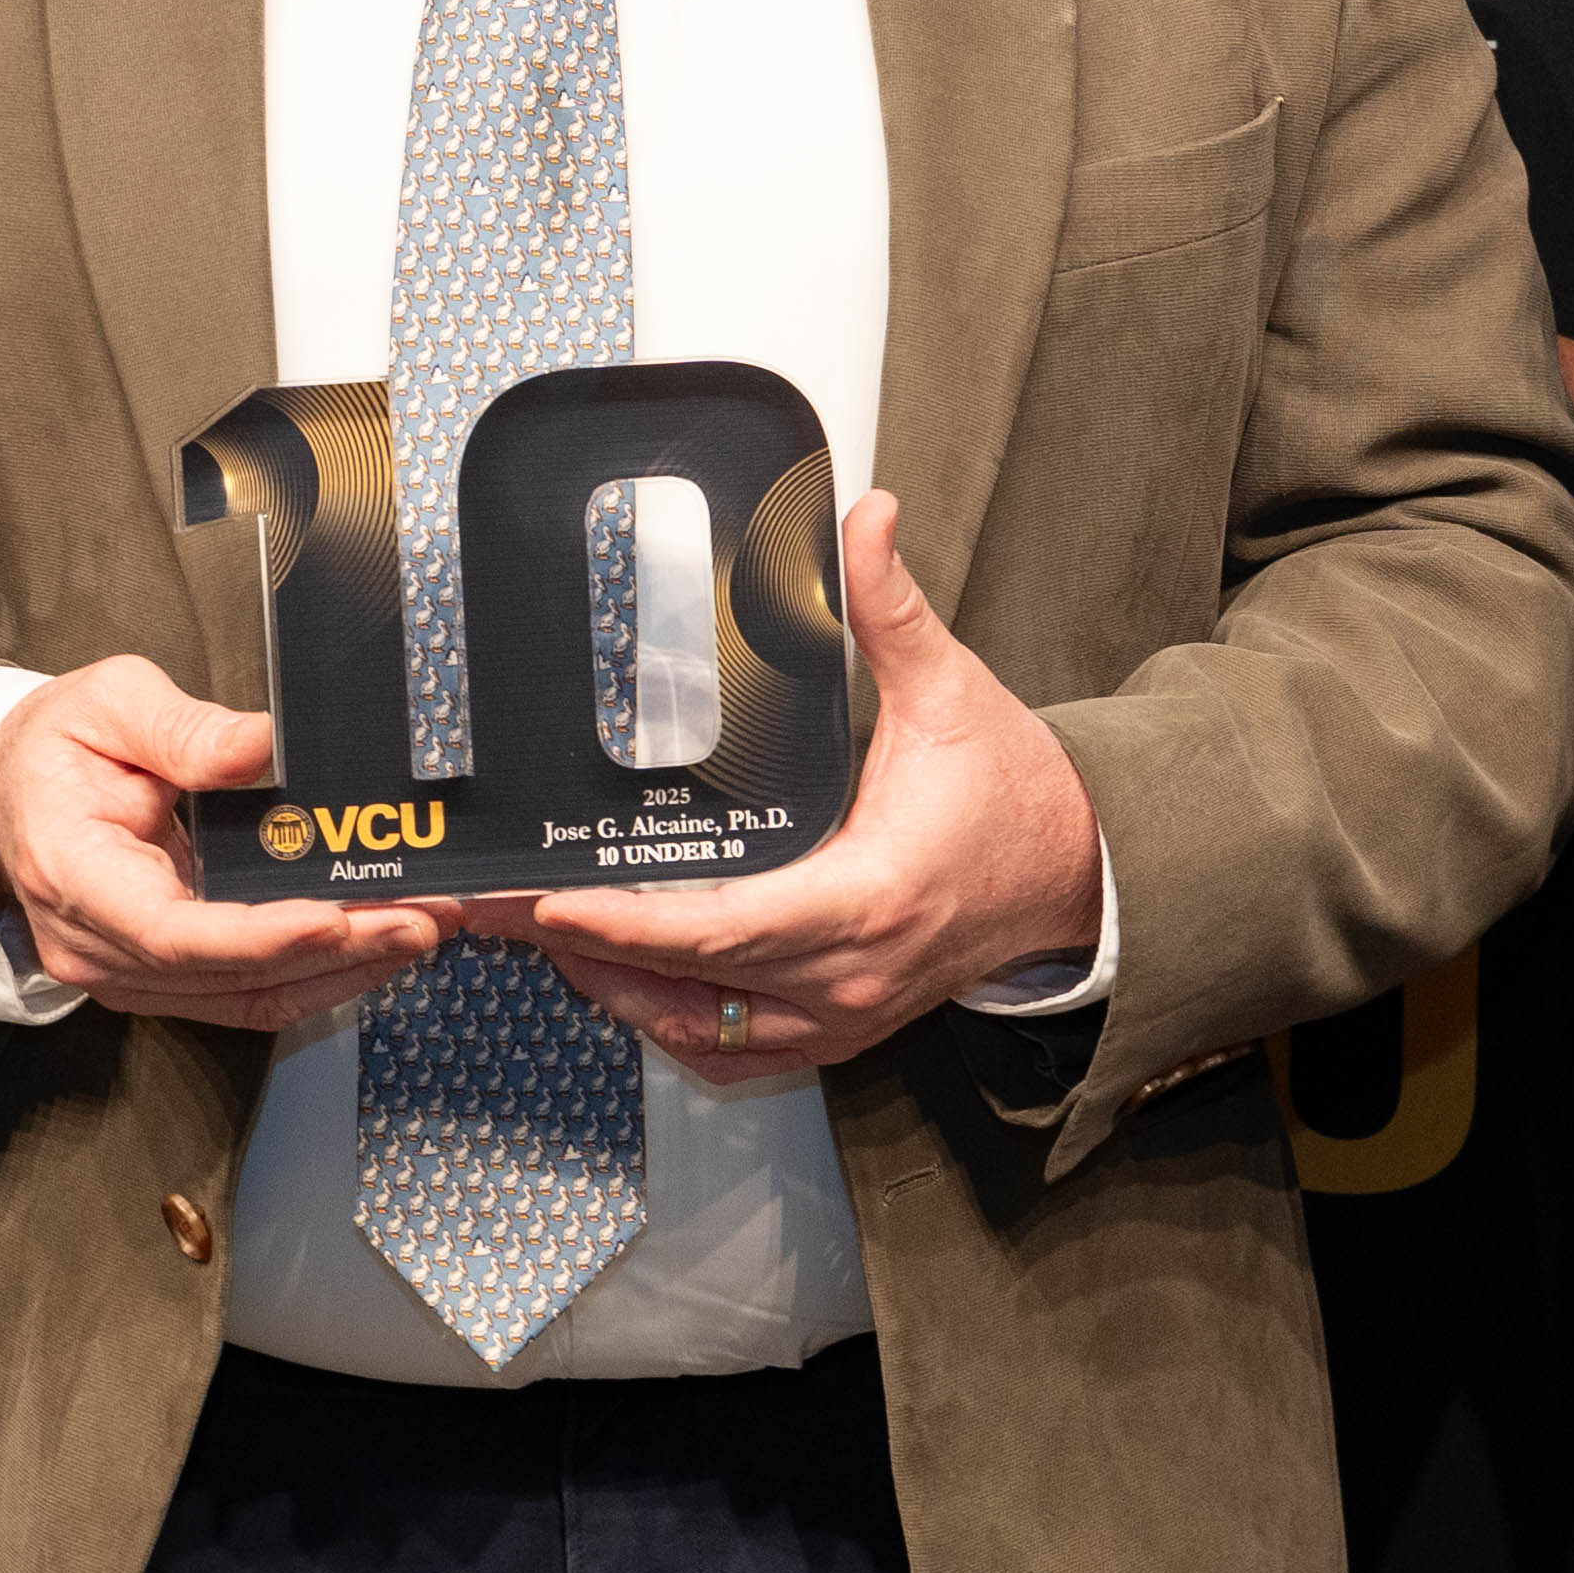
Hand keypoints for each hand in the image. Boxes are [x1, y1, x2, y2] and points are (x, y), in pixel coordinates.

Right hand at [0, 657, 441, 1029]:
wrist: (7, 790)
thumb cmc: (52, 746)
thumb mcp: (108, 703)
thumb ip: (184, 728)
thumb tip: (261, 745)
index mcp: (75, 874)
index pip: (173, 931)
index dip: (260, 936)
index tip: (334, 919)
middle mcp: (99, 945)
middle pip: (230, 974)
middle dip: (338, 949)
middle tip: (420, 915)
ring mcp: (129, 973)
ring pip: (249, 997)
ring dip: (343, 969)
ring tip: (420, 927)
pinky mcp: (161, 977)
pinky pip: (246, 994)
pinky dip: (316, 975)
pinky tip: (372, 946)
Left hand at [507, 493, 1099, 1072]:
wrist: (1080, 877)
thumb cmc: (1016, 795)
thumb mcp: (952, 693)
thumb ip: (891, 608)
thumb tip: (863, 518)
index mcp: (863, 898)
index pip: (720, 930)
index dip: (624, 926)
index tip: (550, 904)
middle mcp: (845, 977)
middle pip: (685, 984)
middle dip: (578, 948)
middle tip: (493, 907)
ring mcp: (842, 1017)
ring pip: (698, 1031)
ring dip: (615, 990)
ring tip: (539, 935)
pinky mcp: (842, 1030)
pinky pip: (736, 1054)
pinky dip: (672, 1025)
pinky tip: (622, 984)